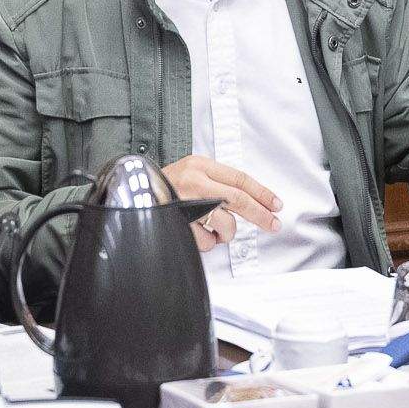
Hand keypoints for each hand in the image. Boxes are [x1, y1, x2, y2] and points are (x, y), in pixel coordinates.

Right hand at [163, 156, 282, 248]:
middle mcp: (195, 182)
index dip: (262, 193)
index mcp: (200, 165)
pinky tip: (195, 232)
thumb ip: (216, 182)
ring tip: (212, 229)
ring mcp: (187, 204)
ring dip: (225, 233)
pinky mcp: (181, 224)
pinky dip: (206, 242)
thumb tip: (249, 201)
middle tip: (273, 224)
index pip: (240, 178)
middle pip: (239, 200)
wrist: (132, 194)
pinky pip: (207, 241)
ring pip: (226, 225)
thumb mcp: (190, 172)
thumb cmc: (164, 187)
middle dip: (260, 215)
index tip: (276, 204)